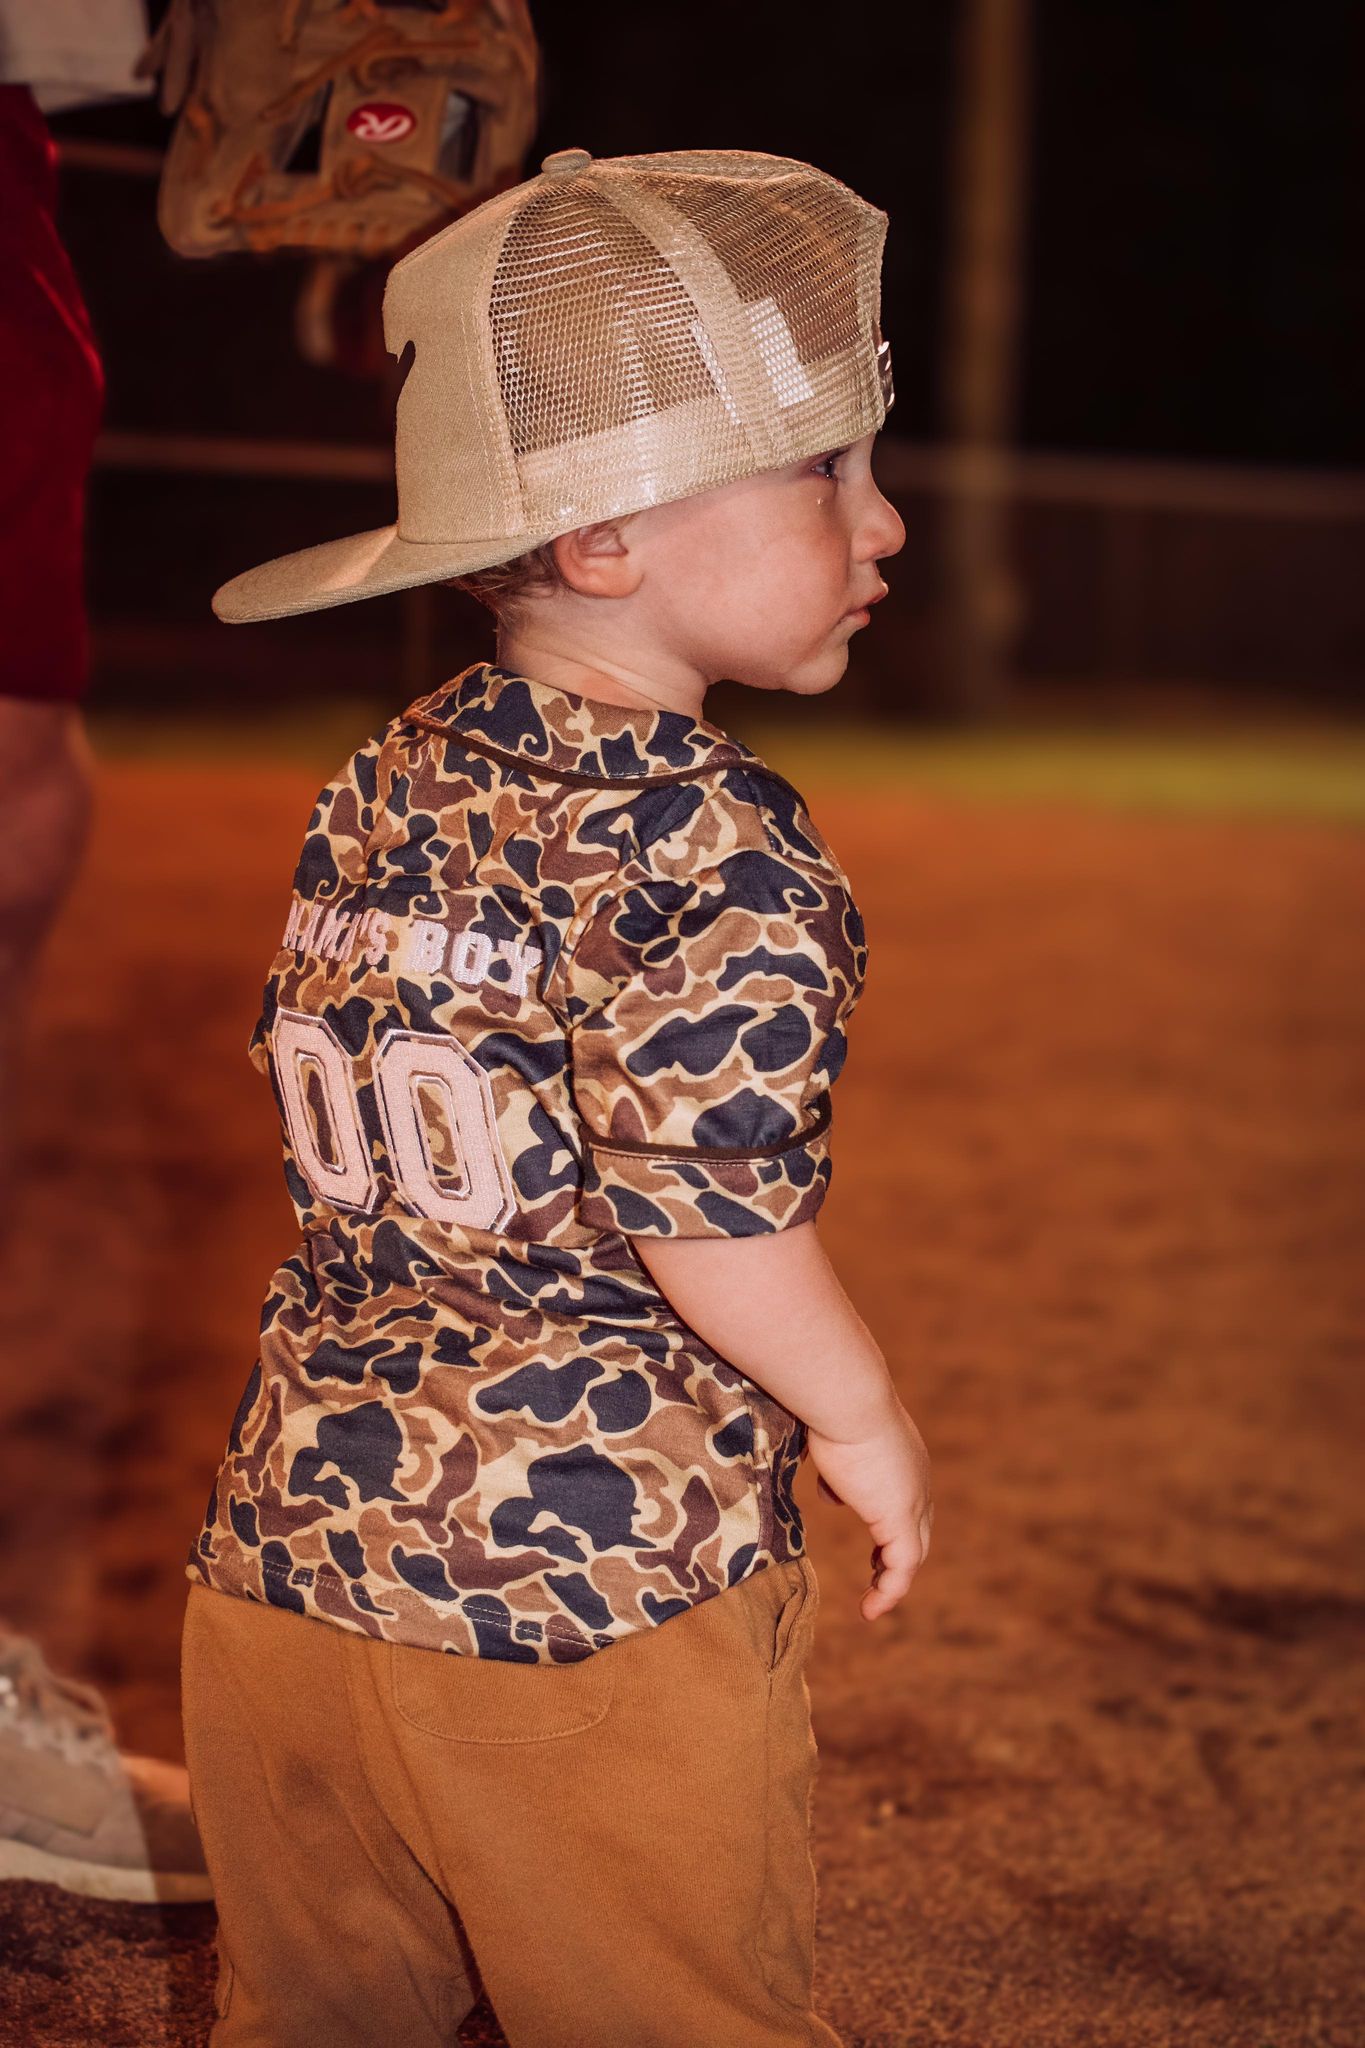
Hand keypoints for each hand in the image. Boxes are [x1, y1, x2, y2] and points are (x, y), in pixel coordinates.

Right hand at [806, 1403, 932, 1621]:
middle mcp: (917, 1479)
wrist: (847, 1397)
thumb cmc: (831, 1405)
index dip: (891, 1525)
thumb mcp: (832, 1440)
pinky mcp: (899, 1519)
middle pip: (917, 1530)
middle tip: (878, 1574)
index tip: (872, 1545)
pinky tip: (870, 1609)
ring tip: (875, 1602)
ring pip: (911, 1553)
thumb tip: (830, 1493)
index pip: (905, 1500)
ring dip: (892, 1579)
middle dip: (897, 1555)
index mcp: (904, 1457)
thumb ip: (834, 1468)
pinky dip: (889, 1591)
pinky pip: (901, 1568)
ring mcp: (912, 1500)